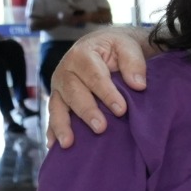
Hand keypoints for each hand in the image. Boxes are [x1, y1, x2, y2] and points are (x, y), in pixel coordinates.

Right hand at [47, 28, 148, 147]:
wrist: (101, 45)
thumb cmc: (115, 47)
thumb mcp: (127, 46)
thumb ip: (134, 62)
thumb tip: (138, 85)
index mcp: (82, 55)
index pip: (95, 76)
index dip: (107, 93)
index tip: (121, 110)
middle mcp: (66, 70)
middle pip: (74, 93)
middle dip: (87, 111)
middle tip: (101, 128)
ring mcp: (59, 86)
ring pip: (58, 106)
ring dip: (62, 125)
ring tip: (68, 143)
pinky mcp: (58, 98)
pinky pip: (53, 114)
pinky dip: (52, 130)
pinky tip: (53, 145)